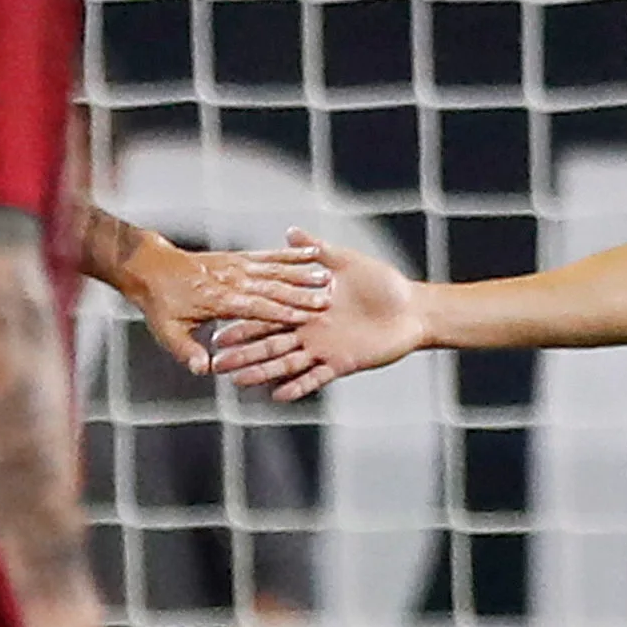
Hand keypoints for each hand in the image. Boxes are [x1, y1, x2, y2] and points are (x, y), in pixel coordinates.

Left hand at [126, 234, 330, 373]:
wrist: (150, 267)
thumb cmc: (160, 303)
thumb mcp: (168, 331)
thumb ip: (187, 351)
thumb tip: (204, 369)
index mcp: (219, 300)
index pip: (257, 307)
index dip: (282, 312)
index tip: (305, 317)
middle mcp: (232, 280)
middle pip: (272, 287)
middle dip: (300, 294)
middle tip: (326, 299)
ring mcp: (236, 266)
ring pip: (274, 268)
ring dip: (301, 273)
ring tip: (326, 275)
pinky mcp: (237, 257)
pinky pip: (268, 255)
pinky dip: (290, 254)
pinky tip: (311, 252)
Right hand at [205, 242, 428, 401]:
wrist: (412, 307)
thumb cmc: (381, 283)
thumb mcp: (345, 262)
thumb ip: (316, 250)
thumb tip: (290, 232)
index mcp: (306, 309)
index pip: (266, 317)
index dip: (241, 325)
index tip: (214, 331)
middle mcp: (309, 332)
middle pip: (268, 344)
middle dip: (242, 354)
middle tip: (215, 364)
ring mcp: (324, 350)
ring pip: (285, 363)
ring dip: (262, 373)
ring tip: (237, 382)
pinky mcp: (342, 364)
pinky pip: (315, 378)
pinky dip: (297, 387)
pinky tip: (276, 394)